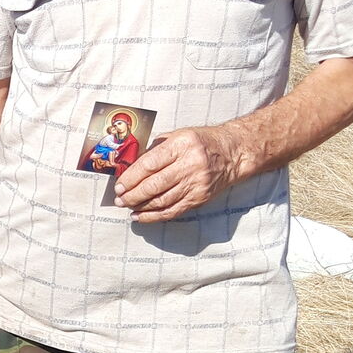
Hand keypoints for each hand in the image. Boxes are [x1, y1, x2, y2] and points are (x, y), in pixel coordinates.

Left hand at [113, 126, 245, 222]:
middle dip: (133, 194)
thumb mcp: (178, 136)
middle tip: (120, 199)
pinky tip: (140, 216)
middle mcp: (190, 165)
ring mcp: (196, 184)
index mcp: (181, 145)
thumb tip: (129, 167)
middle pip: (155, 185)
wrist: (233, 153)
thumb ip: (155, 150)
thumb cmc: (201, 142)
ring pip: (162, 201)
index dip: (131, 177)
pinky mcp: (200, 198)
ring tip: (127, 206)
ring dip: (141, 206)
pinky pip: (173, 211)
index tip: (119, 185)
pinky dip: (154, 216)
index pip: (150, 164)